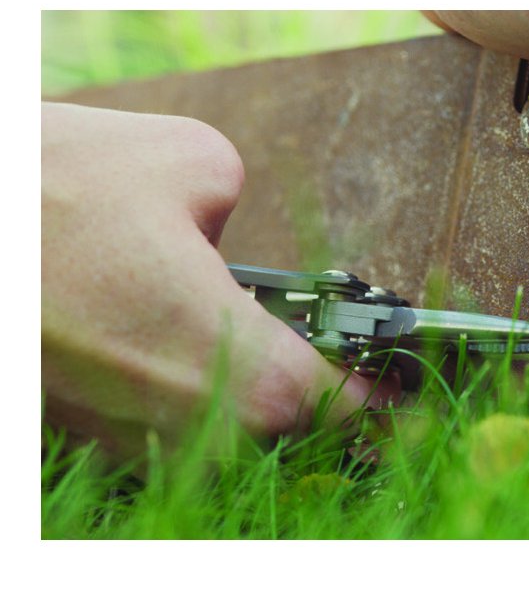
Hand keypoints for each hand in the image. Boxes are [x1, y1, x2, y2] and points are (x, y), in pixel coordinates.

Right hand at [42, 103, 396, 457]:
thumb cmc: (48, 186)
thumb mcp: (191, 162)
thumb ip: (242, 209)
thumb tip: (222, 233)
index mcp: (237, 369)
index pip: (344, 411)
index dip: (382, 399)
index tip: (402, 388)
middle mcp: (185, 426)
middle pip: (286, 430)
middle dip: (313, 394)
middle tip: (326, 352)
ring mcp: (121, 442)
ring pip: (217, 434)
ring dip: (239, 392)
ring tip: (234, 335)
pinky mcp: (72, 436)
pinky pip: (154, 424)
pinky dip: (174, 389)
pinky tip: (158, 338)